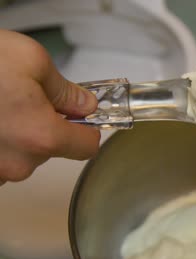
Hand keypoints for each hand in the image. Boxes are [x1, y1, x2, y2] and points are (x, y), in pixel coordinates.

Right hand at [0, 30, 99, 184]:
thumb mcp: (32, 61)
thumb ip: (67, 90)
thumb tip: (84, 105)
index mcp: (41, 136)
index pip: (86, 147)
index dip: (88, 129)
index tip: (83, 119)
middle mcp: (17, 162)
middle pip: (51, 150)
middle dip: (48, 126)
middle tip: (28, 99)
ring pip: (24, 155)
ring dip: (20, 134)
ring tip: (0, 106)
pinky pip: (0, 158)